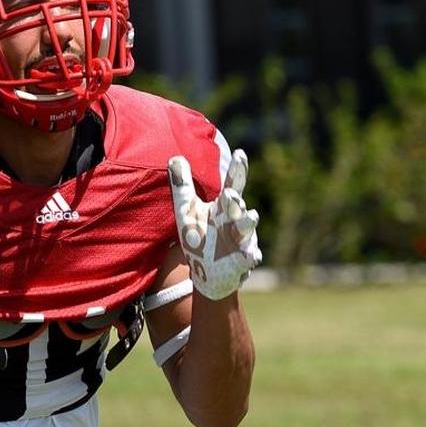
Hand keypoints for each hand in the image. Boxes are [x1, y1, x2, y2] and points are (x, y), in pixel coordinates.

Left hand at [168, 149, 262, 299]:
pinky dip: (250, 256)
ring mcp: (241, 240)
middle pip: (238, 207)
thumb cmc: (200, 236)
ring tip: (249, 216)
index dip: (237, 170)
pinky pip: (250, 257)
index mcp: (223, 207)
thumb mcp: (187, 211)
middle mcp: (235, 221)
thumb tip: (174, 157)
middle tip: (230, 193)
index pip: (232, 185)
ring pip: (247, 229)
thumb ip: (182, 186)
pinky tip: (250, 256)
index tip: (240, 153)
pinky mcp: (243, 261)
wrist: (208, 272)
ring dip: (248, 223)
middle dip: (235, 201)